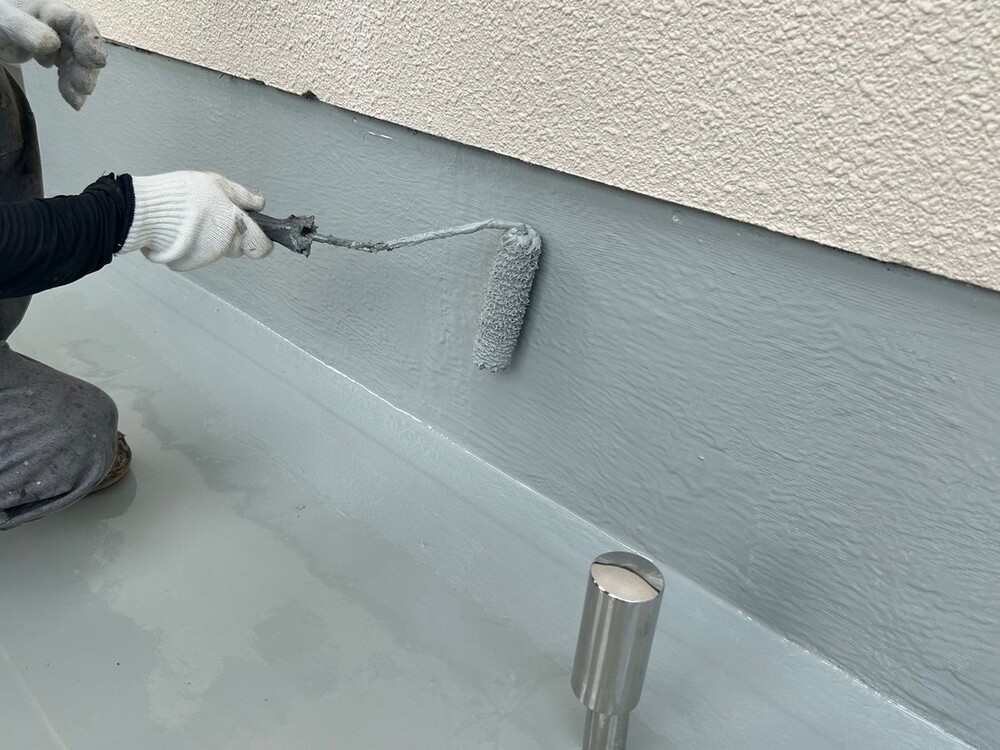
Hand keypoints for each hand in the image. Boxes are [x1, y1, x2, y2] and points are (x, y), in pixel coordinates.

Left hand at [0, 0, 105, 108]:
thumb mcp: (4, 20)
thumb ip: (25, 28)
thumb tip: (53, 43)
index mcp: (50, 9)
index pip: (78, 22)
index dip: (89, 41)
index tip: (93, 61)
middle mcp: (60, 24)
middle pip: (84, 45)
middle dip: (86, 68)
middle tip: (83, 87)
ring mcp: (59, 40)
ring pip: (79, 61)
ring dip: (79, 81)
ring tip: (75, 99)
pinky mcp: (55, 54)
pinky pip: (69, 70)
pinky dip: (71, 85)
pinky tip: (71, 97)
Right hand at [121, 172, 273, 271]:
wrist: (144, 212)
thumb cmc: (179, 195)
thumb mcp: (215, 183)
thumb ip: (242, 196)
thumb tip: (259, 203)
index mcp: (234, 224)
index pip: (262, 246)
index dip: (263, 241)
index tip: (260, 235)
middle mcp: (224, 244)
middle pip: (240, 247)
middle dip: (234, 236)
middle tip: (217, 219)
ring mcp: (207, 257)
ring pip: (220, 251)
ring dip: (214, 240)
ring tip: (196, 222)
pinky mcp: (190, 264)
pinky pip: (200, 256)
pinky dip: (196, 246)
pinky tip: (184, 231)